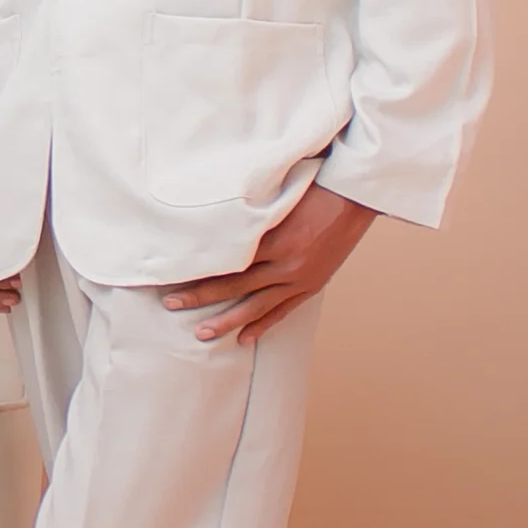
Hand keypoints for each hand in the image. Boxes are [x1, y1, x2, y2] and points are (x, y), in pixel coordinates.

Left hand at [161, 184, 374, 344]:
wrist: (354, 198)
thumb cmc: (315, 189)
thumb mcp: (278, 199)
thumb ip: (250, 217)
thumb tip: (215, 226)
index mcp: (273, 239)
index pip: (226, 262)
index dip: (199, 271)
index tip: (173, 276)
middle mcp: (285, 264)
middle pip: (234, 286)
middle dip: (200, 297)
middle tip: (172, 305)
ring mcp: (299, 278)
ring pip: (256, 306)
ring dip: (227, 321)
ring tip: (202, 334)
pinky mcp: (311, 285)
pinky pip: (282, 310)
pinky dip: (263, 324)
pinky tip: (245, 337)